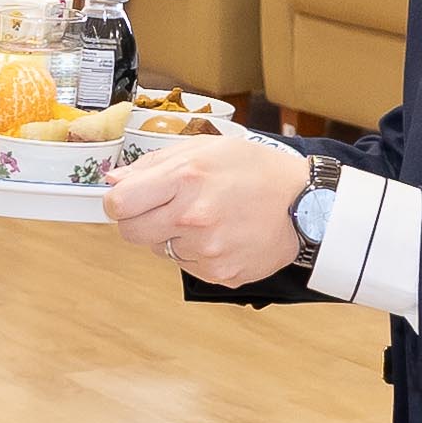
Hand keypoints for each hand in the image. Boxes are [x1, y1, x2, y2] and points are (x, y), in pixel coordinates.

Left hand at [102, 135, 312, 287]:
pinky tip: (222, 234)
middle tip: (165, 208)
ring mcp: (207, 250)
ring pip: (160, 250)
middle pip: (131, 232)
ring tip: (207, 217)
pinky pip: (188, 265)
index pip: (120, 204)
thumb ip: (154, 165)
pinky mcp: (220, 273)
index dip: (118, 202)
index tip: (128, 199)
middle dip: (139, 219)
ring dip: (173, 236)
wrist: (307, 204)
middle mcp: (193, 217)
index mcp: (186, 179)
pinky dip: (196, 252)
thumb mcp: (207, 149)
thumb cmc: (256, 170)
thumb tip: (114, 182)